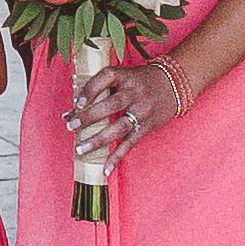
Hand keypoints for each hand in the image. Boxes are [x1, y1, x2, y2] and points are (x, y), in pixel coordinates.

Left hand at [72, 50, 194, 164]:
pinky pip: (130, 143)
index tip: (78, 103)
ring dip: (98, 140)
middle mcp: (134, 93)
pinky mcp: (147, 126)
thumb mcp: (123, 77)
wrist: (174, 83)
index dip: (90, 90)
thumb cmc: (140, 80)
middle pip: (110, 105)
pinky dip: (117, 157)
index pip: (105, 79)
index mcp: (125, 76)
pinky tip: (106, 169)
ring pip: (119, 127)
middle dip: (89, 117)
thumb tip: (69, 112)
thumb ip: (99, 90)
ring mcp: (142, 111)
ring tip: (80, 149)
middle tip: (71, 126)